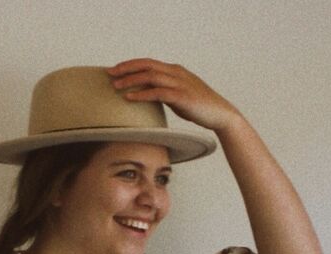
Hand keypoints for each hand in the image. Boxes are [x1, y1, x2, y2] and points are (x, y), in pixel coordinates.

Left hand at [107, 59, 241, 133]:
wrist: (220, 114)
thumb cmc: (200, 108)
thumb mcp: (179, 97)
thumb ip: (165, 93)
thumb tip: (150, 97)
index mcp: (174, 71)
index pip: (148, 62)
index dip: (130, 64)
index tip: (115, 69)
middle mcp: (176, 72)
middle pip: (146, 65)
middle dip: (126, 68)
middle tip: (109, 74)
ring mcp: (179, 83)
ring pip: (150, 76)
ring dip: (130, 80)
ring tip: (116, 86)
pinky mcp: (182, 96)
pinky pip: (157, 92)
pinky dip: (142, 94)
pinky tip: (130, 97)